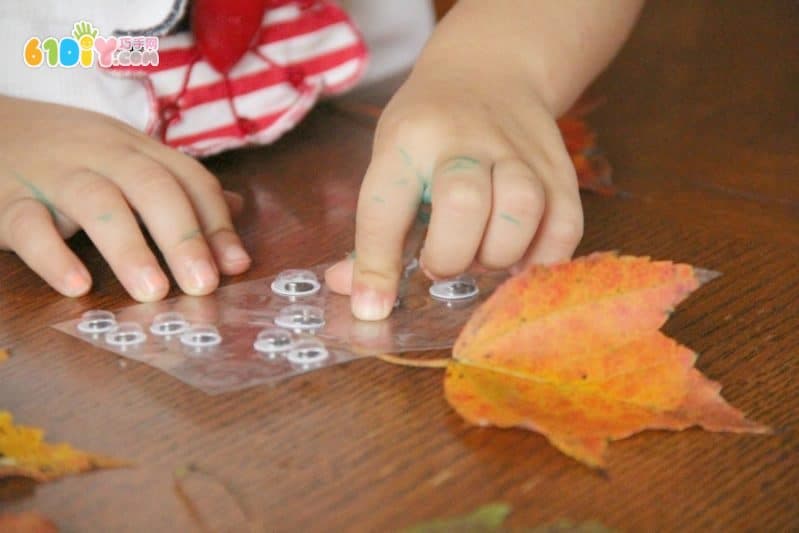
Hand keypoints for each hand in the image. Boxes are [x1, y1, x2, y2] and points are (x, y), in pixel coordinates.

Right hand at [0, 95, 250, 299]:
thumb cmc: (71, 155)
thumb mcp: (129, 160)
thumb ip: (180, 190)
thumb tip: (237, 219)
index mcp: (138, 149)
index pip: (189, 179)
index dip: (216, 223)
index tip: (236, 265)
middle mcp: (101, 154)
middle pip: (151, 186)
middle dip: (183, 235)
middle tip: (203, 284)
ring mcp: (53, 175)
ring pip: (96, 201)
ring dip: (128, 247)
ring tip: (153, 290)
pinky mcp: (7, 199)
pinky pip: (29, 224)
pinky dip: (54, 255)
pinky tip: (77, 285)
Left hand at [325, 67, 582, 319]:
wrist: (490, 71)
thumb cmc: (427, 130)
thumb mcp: (391, 160)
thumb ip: (378, 232)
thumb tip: (363, 301)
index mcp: (408, 140)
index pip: (386, 207)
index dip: (376, 266)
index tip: (374, 307)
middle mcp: (465, 140)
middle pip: (463, 202)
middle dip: (449, 255)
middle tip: (440, 264)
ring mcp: (519, 153)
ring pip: (521, 209)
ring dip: (497, 254)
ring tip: (482, 257)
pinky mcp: (560, 171)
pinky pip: (564, 227)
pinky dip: (541, 259)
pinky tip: (518, 259)